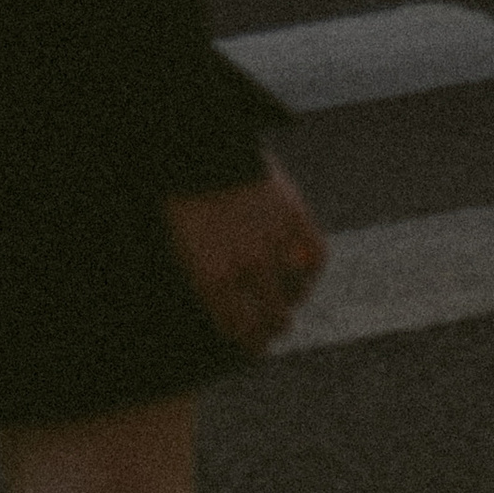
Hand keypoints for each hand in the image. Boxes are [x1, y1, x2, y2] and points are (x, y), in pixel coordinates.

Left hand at [165, 162, 326, 356]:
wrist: (199, 145)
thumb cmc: (181, 197)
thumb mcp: (179, 245)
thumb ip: (203, 278)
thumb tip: (223, 304)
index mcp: (212, 277)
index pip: (240, 328)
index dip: (249, 342)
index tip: (253, 347)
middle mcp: (247, 265)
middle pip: (273, 318)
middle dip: (273, 331)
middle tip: (274, 330)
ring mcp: (274, 241)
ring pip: (296, 291)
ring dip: (293, 301)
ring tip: (289, 301)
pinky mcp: (294, 215)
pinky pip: (315, 255)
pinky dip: (312, 268)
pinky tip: (304, 271)